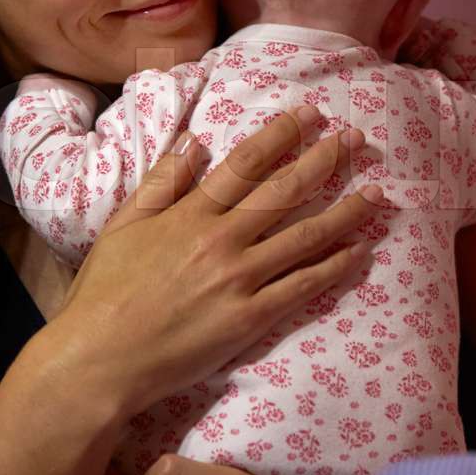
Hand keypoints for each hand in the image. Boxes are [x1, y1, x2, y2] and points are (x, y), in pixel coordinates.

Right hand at [49, 104, 386, 418]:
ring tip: (376, 194)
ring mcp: (239, 279)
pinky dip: (334, 266)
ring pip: (304, 236)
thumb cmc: (104, 294)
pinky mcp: (250, 318)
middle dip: (324, 161)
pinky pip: (302, 286)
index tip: (310, 115)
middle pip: (285, 192)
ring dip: (345, 212)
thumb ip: (161, 182)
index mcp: (189, 214)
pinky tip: (360, 251)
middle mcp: (221, 239)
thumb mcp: (122, 226)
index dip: (282, 135)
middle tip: (357, 140)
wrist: (99, 359)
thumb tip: (194, 142)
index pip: (246, 163)